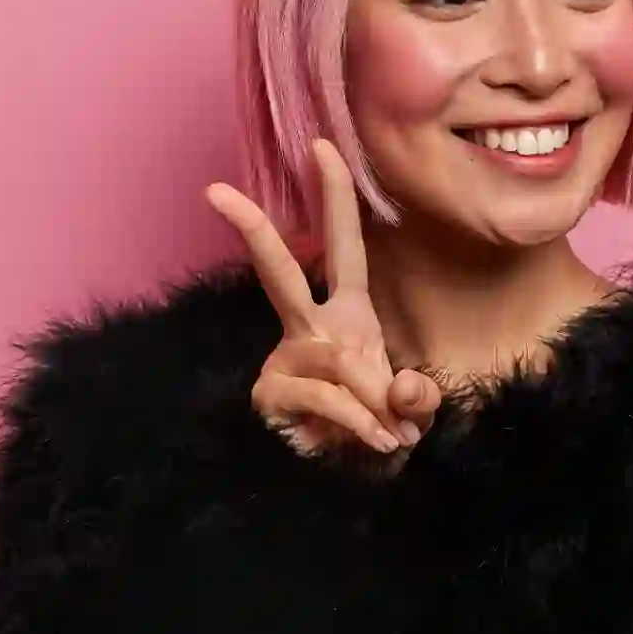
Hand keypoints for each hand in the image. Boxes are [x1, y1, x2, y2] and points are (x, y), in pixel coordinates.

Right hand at [204, 139, 439, 473]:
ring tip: (390, 436)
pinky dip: (357, 421)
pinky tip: (376, 444)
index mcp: (348, 316)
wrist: (348, 488)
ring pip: (332, 358)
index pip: (345, 247)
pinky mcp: (270, 396)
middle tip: (215, 191)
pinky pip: (323, 396)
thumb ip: (417, 398)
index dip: (337, 197)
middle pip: (280, 272)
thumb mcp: (412, 414)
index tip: (323, 146)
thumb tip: (401, 390)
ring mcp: (285, 361)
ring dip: (371, 400)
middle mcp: (310, 330)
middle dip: (253, 231)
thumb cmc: (377, 437)